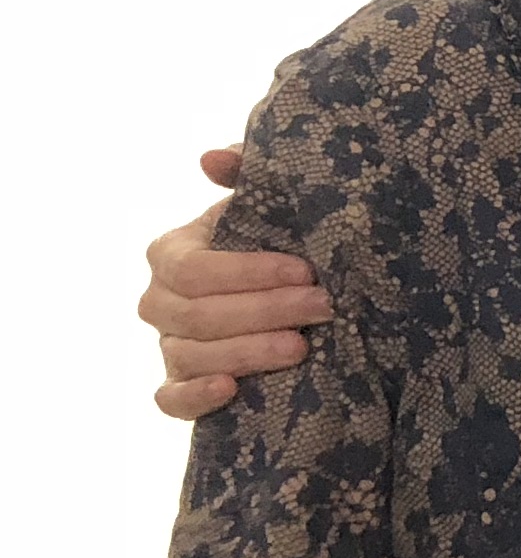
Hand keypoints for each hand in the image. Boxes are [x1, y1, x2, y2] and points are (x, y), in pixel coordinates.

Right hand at [145, 148, 323, 417]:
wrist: (288, 291)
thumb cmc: (273, 243)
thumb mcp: (265, 206)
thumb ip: (245, 175)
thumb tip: (212, 158)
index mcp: (170, 254)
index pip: (194, 270)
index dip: (249, 272)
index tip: (305, 269)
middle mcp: (159, 302)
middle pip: (197, 315)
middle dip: (265, 311)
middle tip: (323, 307)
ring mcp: (168, 346)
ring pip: (190, 356)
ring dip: (247, 353)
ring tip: (301, 348)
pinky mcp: (181, 385)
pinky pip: (170, 399)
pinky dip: (194, 397)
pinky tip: (231, 389)